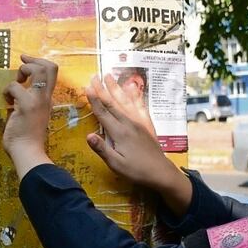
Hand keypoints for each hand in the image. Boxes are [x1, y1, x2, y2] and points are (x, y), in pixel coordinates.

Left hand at [2, 55, 57, 178]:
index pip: (52, 72)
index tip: (25, 62)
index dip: (38, 61)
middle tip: (21, 67)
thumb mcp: (27, 114)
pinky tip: (5, 102)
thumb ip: (23, 101)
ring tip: (16, 83)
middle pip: (50, 66)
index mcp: (46, 99)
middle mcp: (45, 97)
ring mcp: (38, 100)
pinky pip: (15, 86)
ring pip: (38, 70)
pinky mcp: (27, 106)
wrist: (27, 153)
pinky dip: (7, 90)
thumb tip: (12, 93)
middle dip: (33, 60)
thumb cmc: (25, 138)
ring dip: (23, 70)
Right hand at [85, 75, 191, 215]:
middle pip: (113, 103)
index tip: (87, 87)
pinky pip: (140, 105)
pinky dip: (135, 95)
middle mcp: (129, 123)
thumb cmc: (136, 171)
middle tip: (94, 76)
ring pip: (125, 100)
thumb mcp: (116, 164)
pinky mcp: (147, 124)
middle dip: (102, 89)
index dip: (94, 100)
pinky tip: (132, 88)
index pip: (103, 113)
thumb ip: (102, 149)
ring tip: (109, 76)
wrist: (160, 172)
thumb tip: (88, 135)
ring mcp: (139, 122)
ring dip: (116, 88)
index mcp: (119, 133)